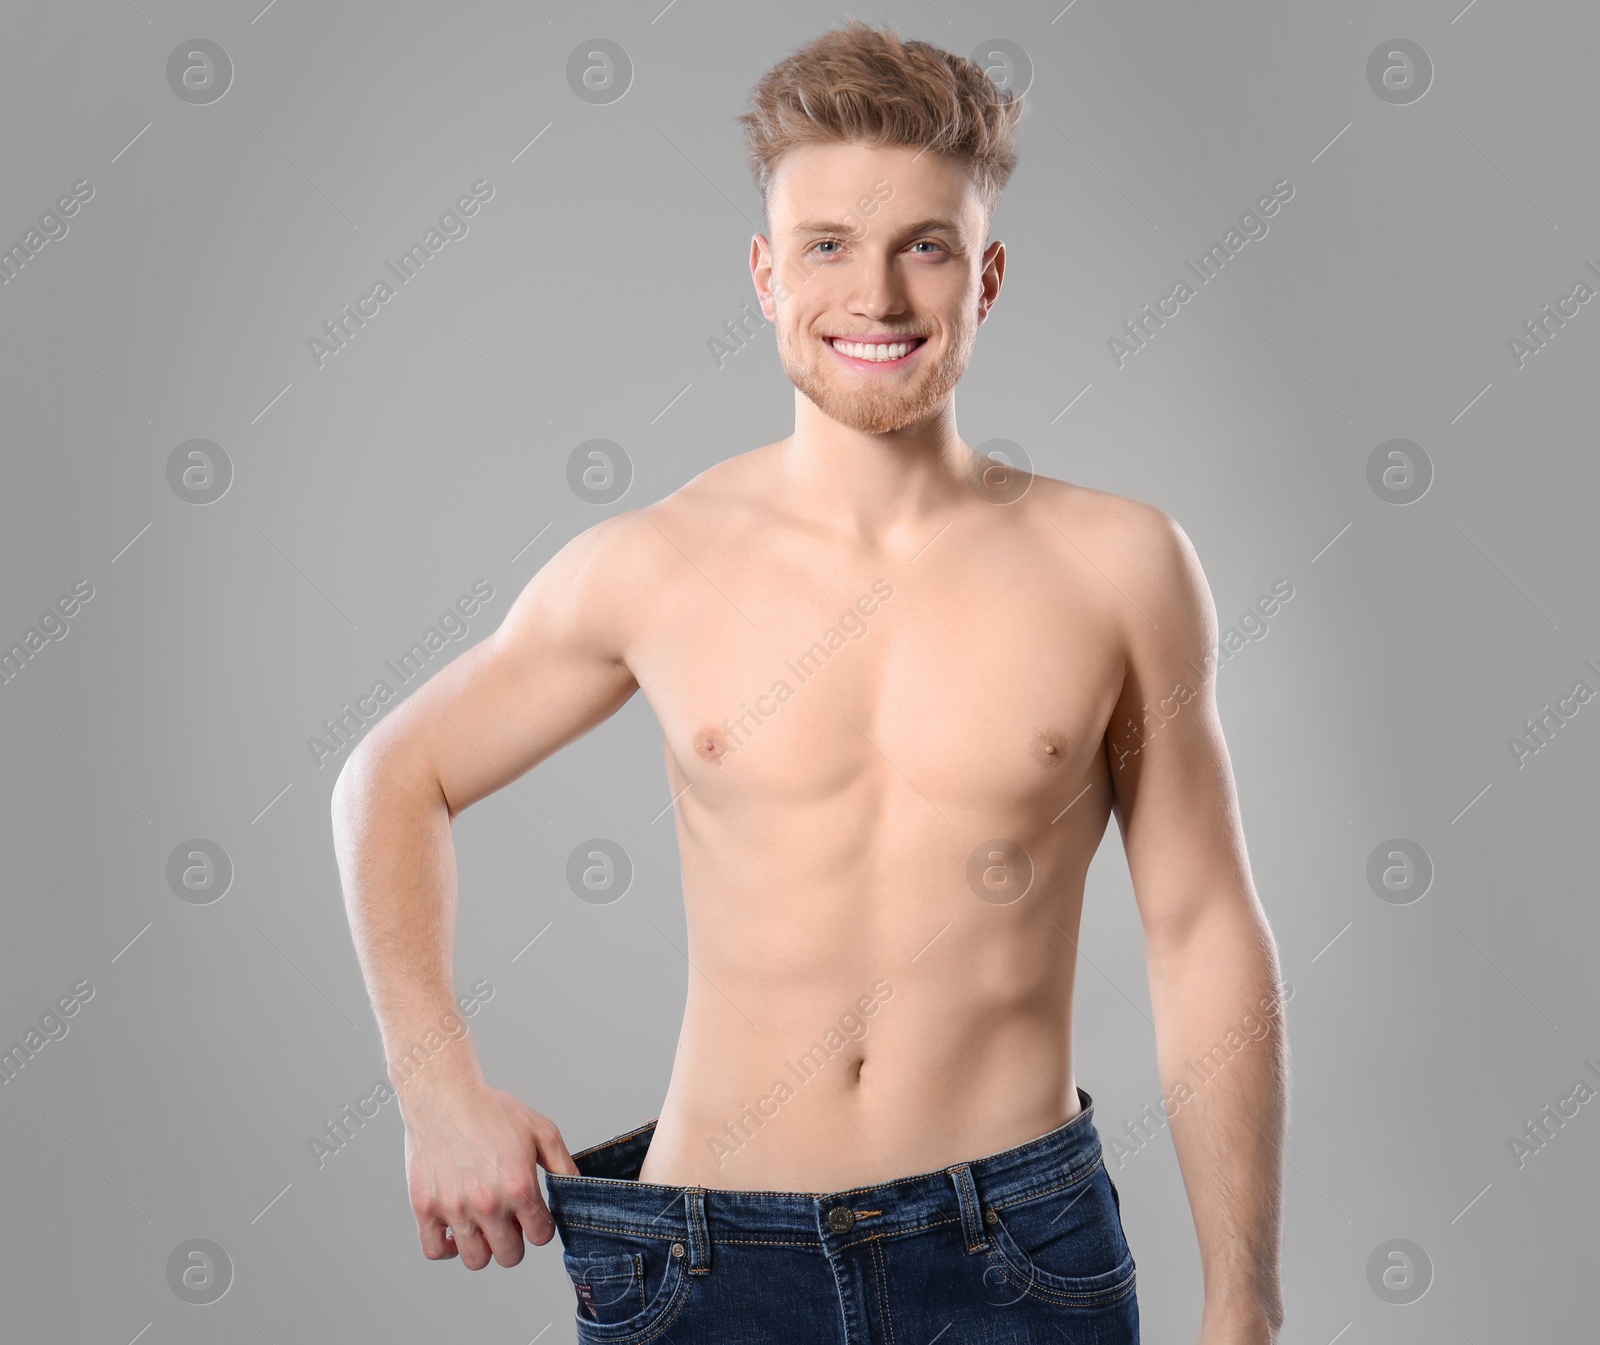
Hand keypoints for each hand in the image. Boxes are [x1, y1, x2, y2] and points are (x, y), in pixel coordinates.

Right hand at [398, 1074, 579, 1268]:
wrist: (444, 1096)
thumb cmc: (492, 1110)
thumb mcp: (540, 1129)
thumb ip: (562, 1163)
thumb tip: (577, 1188)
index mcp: (519, 1187)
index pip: (541, 1235)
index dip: (541, 1226)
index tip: (533, 1215)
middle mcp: (487, 1204)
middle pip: (510, 1255)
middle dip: (515, 1241)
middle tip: (509, 1221)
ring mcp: (454, 1209)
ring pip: (475, 1259)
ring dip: (484, 1247)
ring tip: (483, 1225)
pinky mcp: (425, 1208)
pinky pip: (435, 1251)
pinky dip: (447, 1248)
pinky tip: (456, 1230)